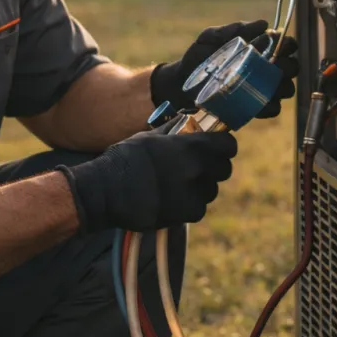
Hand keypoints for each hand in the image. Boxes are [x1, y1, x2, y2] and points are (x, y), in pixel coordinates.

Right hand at [56, 127, 237, 233]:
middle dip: (213, 167)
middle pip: (224, 168)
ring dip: (200, 187)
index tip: (216, 147)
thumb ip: (176, 131)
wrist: (107, 191)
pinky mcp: (188, 214)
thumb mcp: (151, 136)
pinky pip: (199, 207)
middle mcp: (198, 169)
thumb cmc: (127, 159)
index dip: (223, 145)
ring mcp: (195, 193)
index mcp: (191, 146)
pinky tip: (170, 198)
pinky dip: (189, 204)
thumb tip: (191, 123)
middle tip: (196, 167)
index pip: (228, 145)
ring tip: (176, 184)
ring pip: (211, 189)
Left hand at [149, 20, 298, 117]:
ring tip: (269, 85)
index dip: (288, 44)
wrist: (181, 83)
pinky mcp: (254, 107)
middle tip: (274, 66)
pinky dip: (271, 106)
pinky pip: (273, 109)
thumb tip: (262, 24)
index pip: (286, 44)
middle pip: (292, 67)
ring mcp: (261, 88)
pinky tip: (261, 102)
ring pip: (286, 89)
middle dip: (288, 66)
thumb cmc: (198, 56)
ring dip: (283, 87)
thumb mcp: (210, 37)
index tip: (281, 44)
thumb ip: (233, 29)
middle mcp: (265, 68)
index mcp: (259, 48)